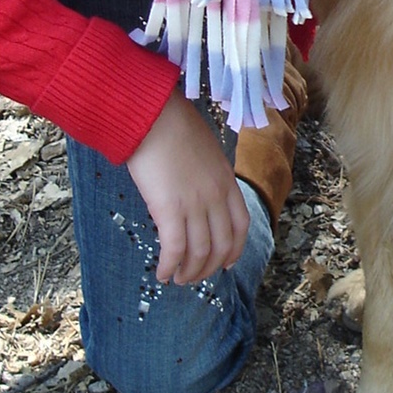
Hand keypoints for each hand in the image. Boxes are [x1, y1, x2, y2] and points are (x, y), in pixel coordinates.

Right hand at [126, 91, 250, 284]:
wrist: (152, 114)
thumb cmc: (172, 124)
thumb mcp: (204, 149)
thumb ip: (207, 173)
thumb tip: (196, 189)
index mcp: (226, 181)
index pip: (240, 225)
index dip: (234, 249)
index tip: (226, 262)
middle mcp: (216, 196)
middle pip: (222, 245)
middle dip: (209, 267)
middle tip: (194, 276)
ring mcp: (195, 204)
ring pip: (200, 252)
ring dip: (190, 272)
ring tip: (178, 279)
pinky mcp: (170, 209)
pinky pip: (174, 249)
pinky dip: (169, 266)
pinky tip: (162, 274)